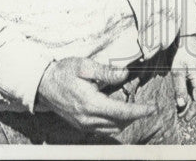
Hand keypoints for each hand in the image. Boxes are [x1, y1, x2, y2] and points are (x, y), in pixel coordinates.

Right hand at [36, 57, 155, 135]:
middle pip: (119, 123)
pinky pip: (103, 129)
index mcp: (90, 103)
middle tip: (146, 106)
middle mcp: (87, 118)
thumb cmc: (63, 72)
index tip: (152, 107)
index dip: (139, 110)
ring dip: (126, 121)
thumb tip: (124, 74)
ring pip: (112, 129)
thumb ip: (105, 71)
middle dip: (135, 116)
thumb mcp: (84, 65)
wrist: (43, 85)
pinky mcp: (81, 125)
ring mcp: (83, 124)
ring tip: (135, 109)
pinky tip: (119, 113)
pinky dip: (115, 123)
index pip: (121, 111)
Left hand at [171, 34, 195, 121]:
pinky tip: (184, 93)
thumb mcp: (178, 71)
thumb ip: (180, 89)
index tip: (185, 120)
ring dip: (191, 100)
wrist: (187, 36)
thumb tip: (181, 105)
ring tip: (181, 106)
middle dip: (191, 107)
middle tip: (180, 116)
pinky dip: (191, 92)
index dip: (192, 112)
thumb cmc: (182, 52)